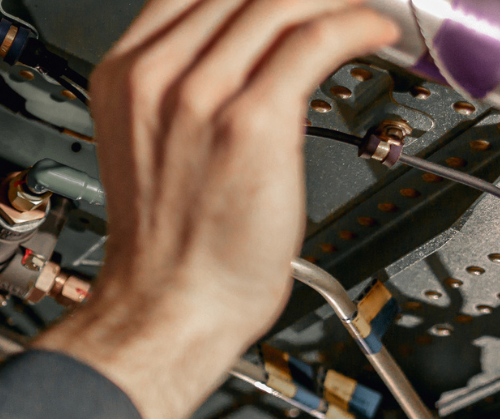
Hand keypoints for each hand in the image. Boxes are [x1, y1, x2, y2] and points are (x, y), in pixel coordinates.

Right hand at [32, 0, 398, 418]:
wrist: (168, 306)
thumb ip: (184, 86)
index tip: (293, 0)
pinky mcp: (251, 121)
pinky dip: (356, 25)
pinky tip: (374, 35)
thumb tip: (249, 46)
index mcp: (126, 77)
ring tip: (361, 10)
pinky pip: (316, 39)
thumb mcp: (152, 142)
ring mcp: (200, 96)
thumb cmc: (169, 244)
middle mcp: (157, 78)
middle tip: (336, 1)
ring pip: (280, 1)